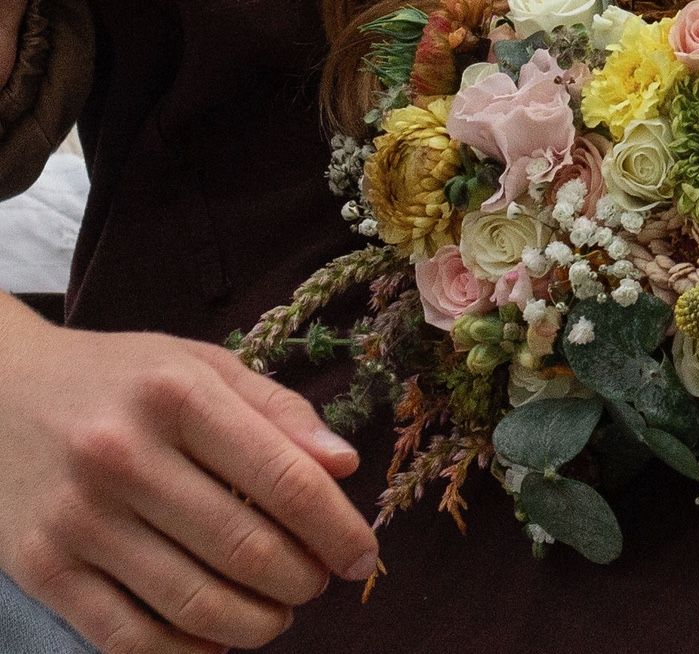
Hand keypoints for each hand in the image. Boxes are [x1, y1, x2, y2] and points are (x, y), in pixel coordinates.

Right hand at [0, 300, 378, 651]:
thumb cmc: (120, 379)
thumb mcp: (202, 366)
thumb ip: (279, 411)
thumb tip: (345, 466)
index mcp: (177, 396)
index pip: (286, 479)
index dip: (338, 530)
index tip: (364, 558)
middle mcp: (122, 455)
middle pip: (246, 548)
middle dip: (303, 581)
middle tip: (317, 585)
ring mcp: (76, 517)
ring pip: (194, 602)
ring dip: (256, 623)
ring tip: (277, 615)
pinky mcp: (41, 567)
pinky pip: (128, 636)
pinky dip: (188, 652)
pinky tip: (218, 641)